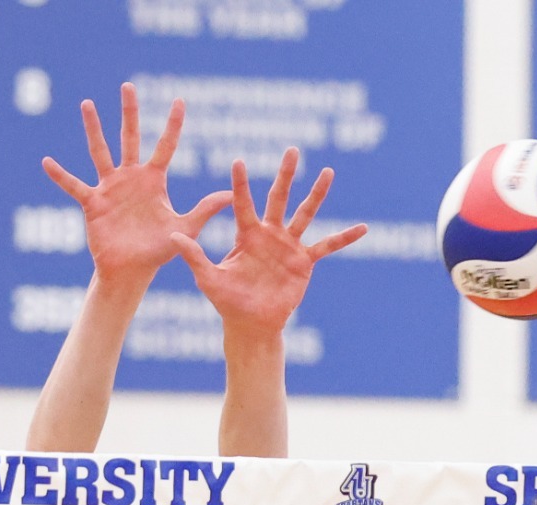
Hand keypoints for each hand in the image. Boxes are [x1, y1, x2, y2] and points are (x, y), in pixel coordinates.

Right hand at [43, 83, 232, 279]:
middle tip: (128, 86)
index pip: (165, 146)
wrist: (132, 271)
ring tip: (88, 104)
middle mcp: (131, 178)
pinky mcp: (93, 203)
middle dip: (130, 112)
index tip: (180, 100)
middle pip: (130, 137)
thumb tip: (230, 195)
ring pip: (100, 152)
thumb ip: (205, 210)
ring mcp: (110, 188)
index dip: (173, 124)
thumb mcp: (186, 228)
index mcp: (153, 181)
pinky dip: (61, 176)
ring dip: (94, 129)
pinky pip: (74, 186)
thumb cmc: (159, 251)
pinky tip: (46, 162)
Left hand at [171, 149, 366, 333]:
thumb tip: (173, 237)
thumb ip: (194, 256)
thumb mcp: (208, 278)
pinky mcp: (304, 261)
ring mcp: (289, 245)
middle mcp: (269, 233)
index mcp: (246, 234)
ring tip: (327, 171)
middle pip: (278, 197)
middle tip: (292, 149)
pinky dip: (344, 237)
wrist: (251, 323)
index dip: (240, 184)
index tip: (238, 160)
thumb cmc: (227, 301)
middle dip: (285, 174)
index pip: (242, 203)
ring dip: (317, 194)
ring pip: (305, 214)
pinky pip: (327, 246)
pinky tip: (363, 228)